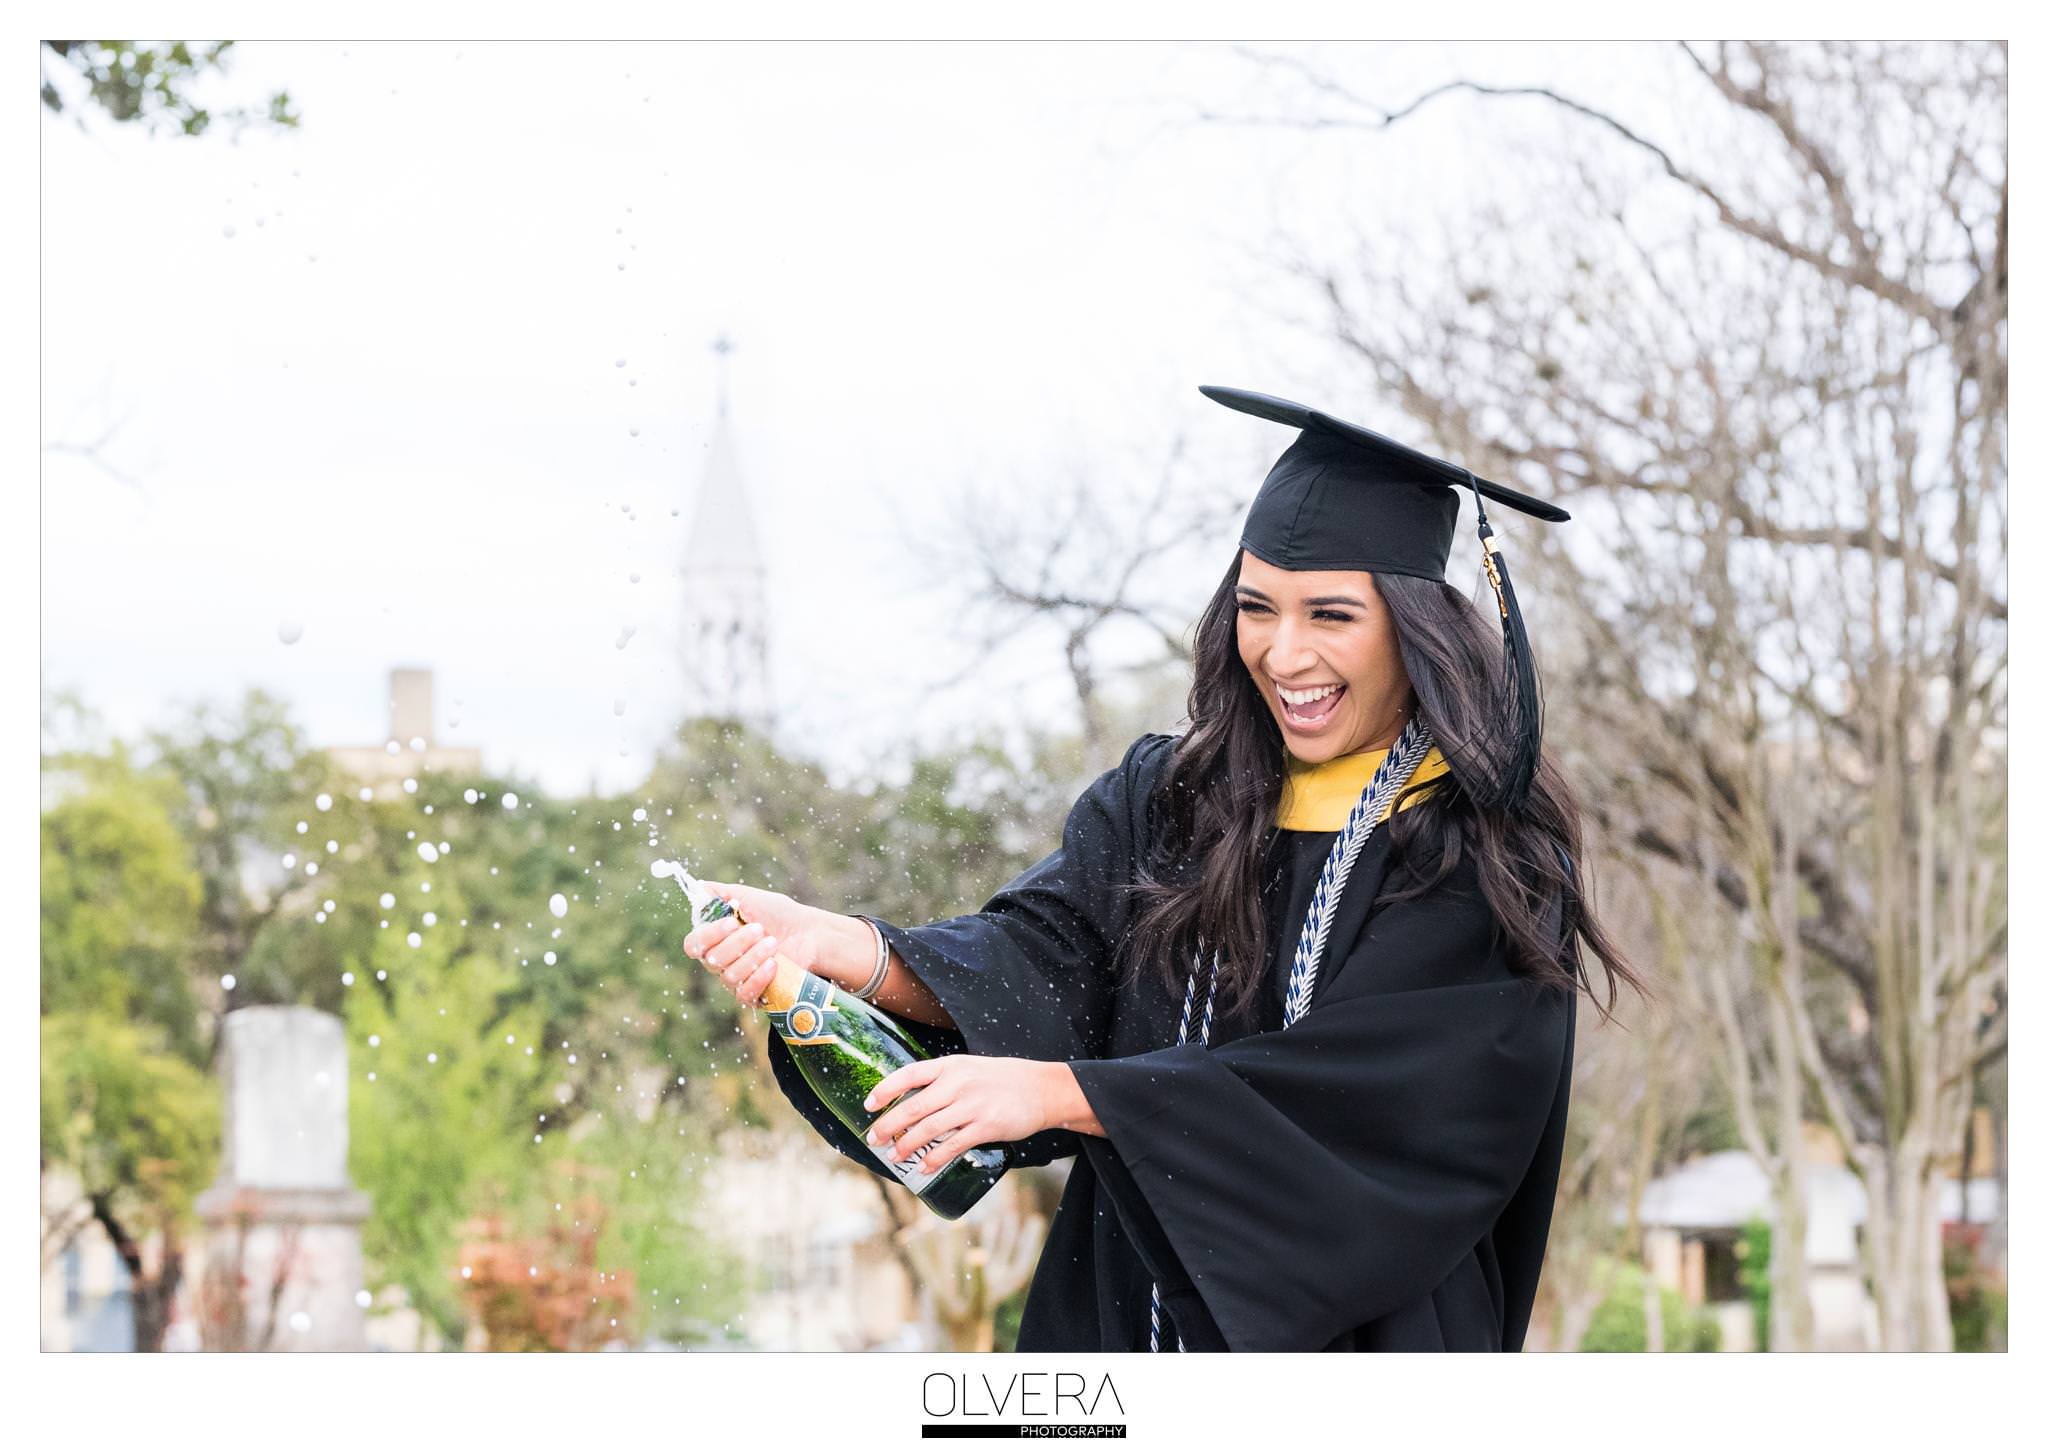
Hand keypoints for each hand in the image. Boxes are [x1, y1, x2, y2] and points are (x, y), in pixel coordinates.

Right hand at [680, 879, 857, 1006]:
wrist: (809, 933)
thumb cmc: (778, 914)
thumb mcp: (749, 897)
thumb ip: (720, 893)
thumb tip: (698, 887)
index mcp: (715, 939)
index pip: (693, 945)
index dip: (709, 935)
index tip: (732, 922)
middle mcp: (721, 962)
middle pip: (711, 961)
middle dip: (738, 943)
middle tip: (761, 929)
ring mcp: (736, 980)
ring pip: (729, 977)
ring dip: (752, 957)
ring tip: (773, 943)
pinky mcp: (754, 995)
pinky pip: (744, 994)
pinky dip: (758, 978)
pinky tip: (773, 964)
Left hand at [861, 1055, 1067, 1174]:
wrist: (1042, 1088)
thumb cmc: (1001, 1079)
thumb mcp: (969, 1069)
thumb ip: (942, 1082)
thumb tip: (911, 1105)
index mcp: (950, 1066)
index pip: (909, 1075)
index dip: (885, 1090)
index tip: (868, 1104)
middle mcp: (958, 1084)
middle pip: (913, 1107)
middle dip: (888, 1126)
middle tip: (874, 1139)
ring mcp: (972, 1106)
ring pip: (929, 1129)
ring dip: (907, 1146)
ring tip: (896, 1156)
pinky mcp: (986, 1126)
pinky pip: (953, 1146)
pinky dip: (934, 1159)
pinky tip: (924, 1167)